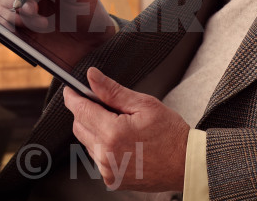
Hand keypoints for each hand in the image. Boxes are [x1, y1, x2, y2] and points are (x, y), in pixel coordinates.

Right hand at [0, 0, 115, 68]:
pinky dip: (8, 30)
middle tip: (32, 9)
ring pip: (3, 12)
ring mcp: (24, 19)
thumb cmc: (89, 13)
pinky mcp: (23, 38)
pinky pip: (6, 32)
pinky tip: (24, 33)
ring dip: (17, 17)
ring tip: (44, 25)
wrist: (94, 44)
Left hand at [62, 67, 188, 191]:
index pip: (81, 110)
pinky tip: (123, 142)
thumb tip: (92, 77)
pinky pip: (97, 158)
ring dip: (95, 131)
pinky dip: (103, 147)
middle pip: (80, 127)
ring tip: (121, 126)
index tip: (71, 90)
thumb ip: (113, 91)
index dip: (73, 97)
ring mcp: (108, 170)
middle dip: (86, 113)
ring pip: (87, 143)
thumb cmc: (170, 134)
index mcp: (113, 133)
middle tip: (105, 105)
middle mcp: (106, 155)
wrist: (186, 164)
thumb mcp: (144, 104)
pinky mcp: (113, 180)